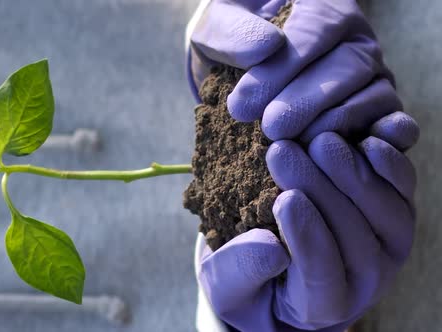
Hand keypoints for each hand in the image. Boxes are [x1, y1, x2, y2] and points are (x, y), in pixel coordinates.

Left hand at [189, 0, 393, 141]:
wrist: (236, 70)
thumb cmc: (231, 42)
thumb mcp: (218, 27)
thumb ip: (234, 31)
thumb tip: (267, 46)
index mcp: (321, 3)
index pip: (314, 30)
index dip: (281, 70)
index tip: (242, 105)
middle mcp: (355, 35)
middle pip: (348, 65)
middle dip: (308, 100)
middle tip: (271, 128)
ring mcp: (372, 72)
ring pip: (372, 96)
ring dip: (331, 124)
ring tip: (290, 144)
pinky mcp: (379, 109)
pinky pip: (392, 124)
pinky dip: (373, 142)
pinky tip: (331, 156)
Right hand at [198, 131, 416, 330]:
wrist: (284, 265)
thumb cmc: (251, 279)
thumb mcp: (228, 286)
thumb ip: (241, 271)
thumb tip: (271, 247)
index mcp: (322, 305)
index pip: (322, 274)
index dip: (306, 237)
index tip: (283, 200)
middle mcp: (364, 278)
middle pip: (354, 235)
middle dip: (320, 191)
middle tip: (282, 152)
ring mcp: (387, 245)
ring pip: (387, 211)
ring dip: (353, 172)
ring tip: (317, 141)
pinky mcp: (396, 211)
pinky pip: (404, 187)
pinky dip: (388, 160)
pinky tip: (360, 137)